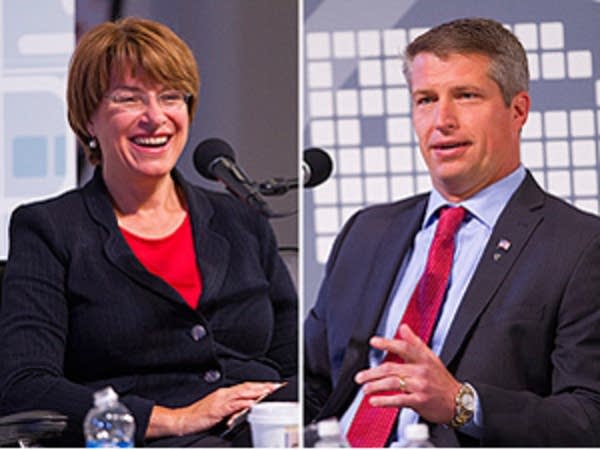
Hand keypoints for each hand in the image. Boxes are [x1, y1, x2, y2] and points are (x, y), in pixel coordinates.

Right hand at [147, 381, 280, 437]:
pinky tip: (251, 403)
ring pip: (242, 393)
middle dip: (262, 386)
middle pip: (246, 387)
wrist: (184, 420)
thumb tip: (247, 405)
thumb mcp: (219, 409)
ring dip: (256, 392)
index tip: (271, 386)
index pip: (245, 386)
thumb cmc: (200, 416)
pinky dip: (243, 403)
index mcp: (225, 393)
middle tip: (275, 386)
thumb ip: (232, 406)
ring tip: (268, 392)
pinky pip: (232, 405)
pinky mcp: (217, 409)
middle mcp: (224, 394)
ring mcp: (220, 400)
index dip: (259, 385)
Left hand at [354, 324, 460, 423]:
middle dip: (372, 372)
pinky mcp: (420, 401)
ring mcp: (420, 386)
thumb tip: (403, 327)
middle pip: (392, 368)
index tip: (373, 342)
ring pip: (392, 383)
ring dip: (375, 385)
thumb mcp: (431, 358)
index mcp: (423, 358)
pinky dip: (385, 401)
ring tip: (365, 388)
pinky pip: (399, 399)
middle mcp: (421, 370)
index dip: (388, 343)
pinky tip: (375, 401)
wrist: (459, 402)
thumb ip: (415, 343)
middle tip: (360, 376)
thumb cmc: (443, 380)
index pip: (404, 347)